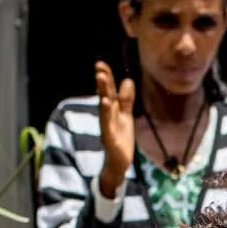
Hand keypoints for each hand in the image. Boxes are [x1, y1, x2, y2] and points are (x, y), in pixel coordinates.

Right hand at [94, 60, 135, 197]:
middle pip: (105, 96)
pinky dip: (106, 113)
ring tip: (100, 78)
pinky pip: (107, 123)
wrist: (119, 163)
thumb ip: (126, 100)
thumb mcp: (125, 116)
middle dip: (102, 81)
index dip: (106, 78)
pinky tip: (106, 102)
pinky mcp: (109, 138)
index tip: (100, 64)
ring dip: (102, 92)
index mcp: (112, 110)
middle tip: (99, 67)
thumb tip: (127, 80)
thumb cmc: (120, 139)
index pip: (108, 91)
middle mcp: (108, 116)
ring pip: (104, 107)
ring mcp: (107, 126)